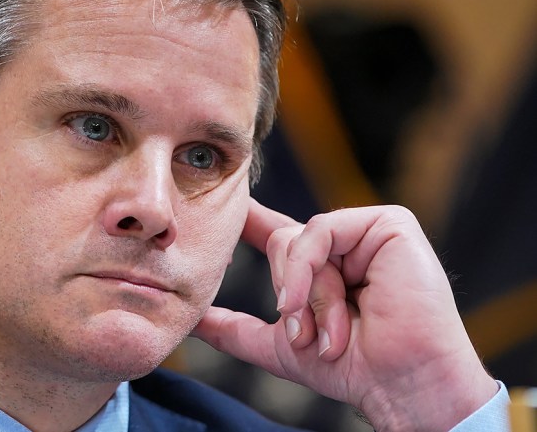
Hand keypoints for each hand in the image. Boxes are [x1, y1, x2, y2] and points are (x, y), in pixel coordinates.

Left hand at [192, 200, 496, 430]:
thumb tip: (193, 321)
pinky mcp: (388, 224)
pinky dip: (307, 269)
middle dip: (288, 297)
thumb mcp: (279, 347)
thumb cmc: (352, 370)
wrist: (401, 384)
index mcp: (323, 269)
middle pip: (281, 243)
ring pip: (298, 240)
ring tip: (325, 335)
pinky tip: (320, 303)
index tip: (219, 210)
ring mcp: (366, 233)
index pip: (276, 235)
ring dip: (305, 295)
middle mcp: (344, 246)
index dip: (248, 221)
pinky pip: (319, 230)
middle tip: (306, 337)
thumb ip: (234, 329)